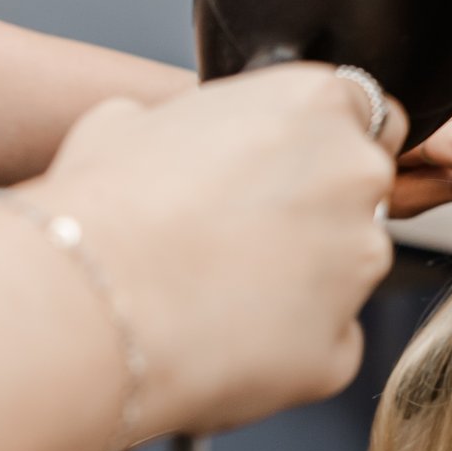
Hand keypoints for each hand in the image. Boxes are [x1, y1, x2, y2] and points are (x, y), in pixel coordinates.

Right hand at [24, 63, 402, 434]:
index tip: (281, 170)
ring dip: (300, 281)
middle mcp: (357, 176)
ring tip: (214, 292)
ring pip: (345, 272)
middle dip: (316, 212)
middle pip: (361, 193)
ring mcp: (360, 265)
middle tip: (239, 236)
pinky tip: (220, 340)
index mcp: (316, 103)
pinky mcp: (342, 346)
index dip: (317, 145)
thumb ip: (188, 122)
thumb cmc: (103, 205)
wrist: (89, 303)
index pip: (362, 113)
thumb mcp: (127, 122)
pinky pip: (325, 343)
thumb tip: (168, 136)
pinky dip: (286, 347)